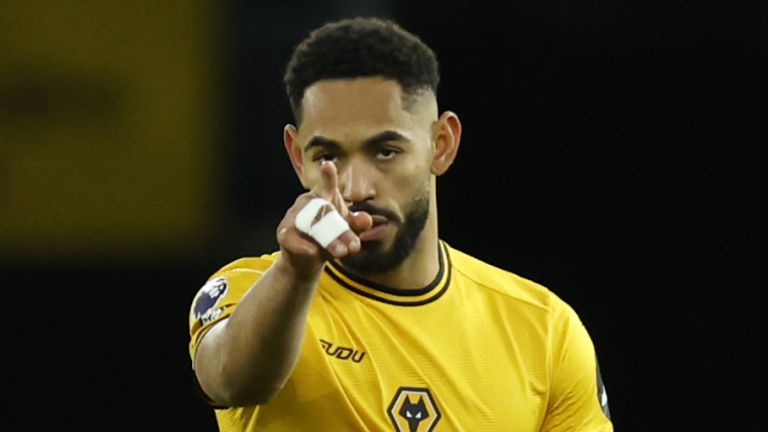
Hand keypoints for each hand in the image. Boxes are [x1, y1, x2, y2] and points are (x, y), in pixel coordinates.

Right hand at [275, 161, 372, 276]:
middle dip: (342, 230)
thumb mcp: (347, 231)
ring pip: (312, 226)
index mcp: (324, 196)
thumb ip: (358, 225)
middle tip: (354, 246)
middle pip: (325, 211)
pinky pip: (293, 238)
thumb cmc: (329, 236)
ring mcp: (294, 215)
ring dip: (328, 241)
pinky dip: (305, 247)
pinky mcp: (284, 233)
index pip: (327, 185)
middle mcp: (307, 202)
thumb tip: (366, 219)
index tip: (328, 165)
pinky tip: (314, 252)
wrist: (308, 259)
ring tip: (342, 252)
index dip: (328, 175)